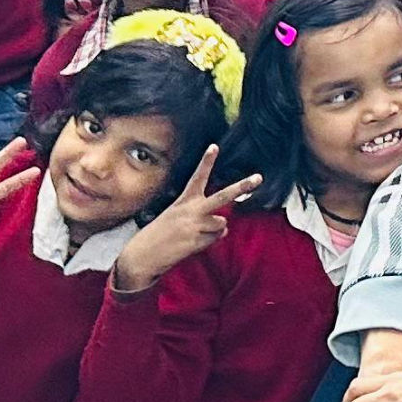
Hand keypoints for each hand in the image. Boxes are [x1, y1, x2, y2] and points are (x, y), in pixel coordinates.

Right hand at [109, 145, 264, 293]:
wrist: (143, 255)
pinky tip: (190, 245)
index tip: (214, 145)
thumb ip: (203, 217)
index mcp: (184, 201)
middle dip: (242, 186)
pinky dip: (207, 242)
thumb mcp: (178, 218)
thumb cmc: (160, 235)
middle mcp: (192, 210)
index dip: (206, 161)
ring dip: (213, 231)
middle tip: (259, 177)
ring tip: (192, 235)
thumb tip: (226, 228)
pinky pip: (215, 239)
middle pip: (223, 196)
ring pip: (222, 224)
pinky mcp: (198, 240)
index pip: (197, 177)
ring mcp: (196, 224)